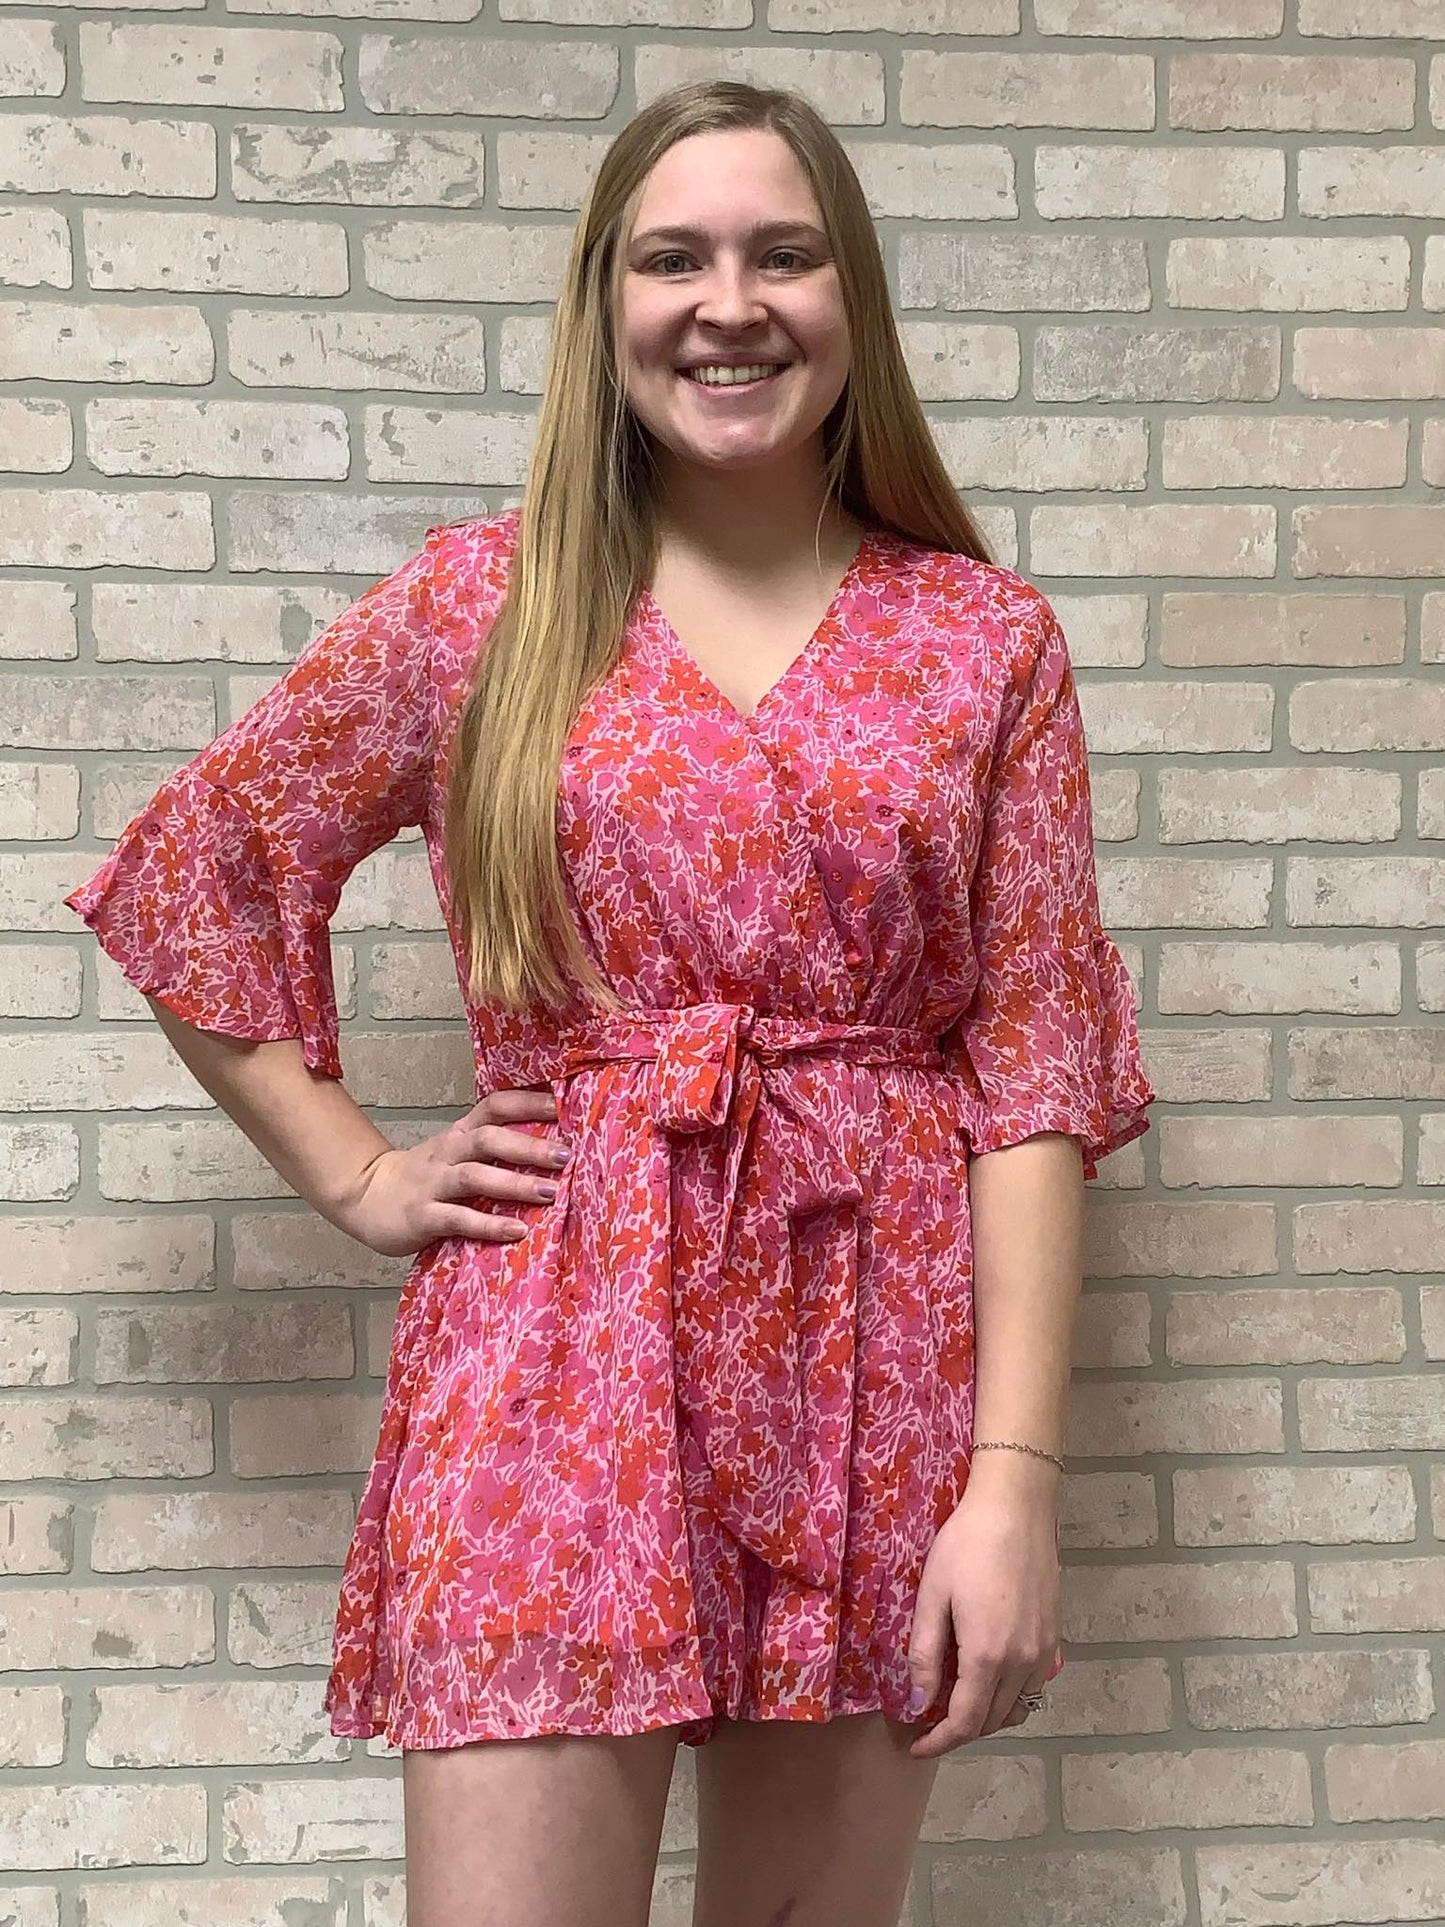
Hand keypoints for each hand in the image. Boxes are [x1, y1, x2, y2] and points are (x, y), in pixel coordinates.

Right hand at [338, 1086, 570, 1257]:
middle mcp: (448, 1152)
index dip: (528, 1102)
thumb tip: (552, 1145)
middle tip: (565, 1155)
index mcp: (460, 1133)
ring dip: (514, 1183)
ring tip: (550, 1192)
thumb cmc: (425, 1176)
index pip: (494, 1106)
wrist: (366, 1196)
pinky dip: (488, 1224)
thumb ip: (493, 1148)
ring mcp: (433, 1184)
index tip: (564, 1105)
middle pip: (488, 1139)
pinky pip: (458, 1218)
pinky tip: (516, 1230)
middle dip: (529, 1146)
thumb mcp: (455, 1152)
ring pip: (475, 1176)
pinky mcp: (423, 1216)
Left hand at [903, 1464, 1061, 1759]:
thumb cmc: (966, 1545)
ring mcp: (1044, 1651)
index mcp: (987, 1656)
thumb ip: (925, 1654)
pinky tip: (989, 1677)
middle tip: (928, 1722)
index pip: (964, 1722)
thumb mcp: (933, 1596)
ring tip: (956, 1702)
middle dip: (959, 1731)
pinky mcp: (1055, 1636)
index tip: (915, 1747)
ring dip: (987, 1716)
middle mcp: (1022, 1663)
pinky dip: (1010, 1695)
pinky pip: (1033, 1685)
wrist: (1016, 1508)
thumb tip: (918, 1703)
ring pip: (1017, 1706)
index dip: (938, 1742)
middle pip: (992, 1721)